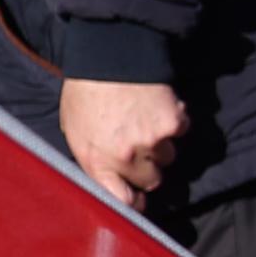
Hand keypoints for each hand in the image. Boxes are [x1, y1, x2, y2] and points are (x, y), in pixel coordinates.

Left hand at [59, 77, 187, 205]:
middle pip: (152, 180)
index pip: (123, 201)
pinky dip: (175, 120)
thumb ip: (93, 156)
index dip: (133, 201)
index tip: (138, 198)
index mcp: (96, 161)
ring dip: (161, 143)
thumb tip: (110, 177)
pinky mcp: (172, 123)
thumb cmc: (84, 92)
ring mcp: (151, 141)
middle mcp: (125, 157)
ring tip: (147, 122)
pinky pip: (181, 130)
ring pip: (168, 156)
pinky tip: (159, 106)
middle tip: (142, 150)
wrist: (107, 55)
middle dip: (148, 168)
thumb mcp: (74, 130)